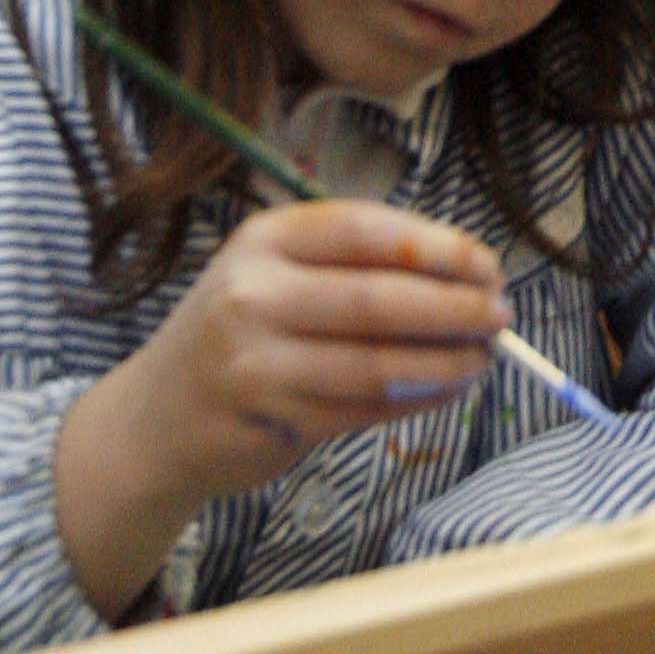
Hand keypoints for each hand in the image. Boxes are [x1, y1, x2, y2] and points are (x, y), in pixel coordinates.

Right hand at [53, 202, 508, 621]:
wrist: (153, 420)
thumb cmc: (237, 330)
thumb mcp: (273, 272)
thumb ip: (351, 263)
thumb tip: (463, 270)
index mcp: (262, 241)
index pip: (365, 230)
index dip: (437, 246)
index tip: (487, 263)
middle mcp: (252, 297)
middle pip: (378, 299)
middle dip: (454, 307)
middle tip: (501, 314)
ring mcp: (256, 365)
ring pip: (377, 362)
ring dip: (446, 360)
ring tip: (486, 355)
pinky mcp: (270, 423)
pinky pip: (364, 408)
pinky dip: (417, 398)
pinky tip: (448, 387)